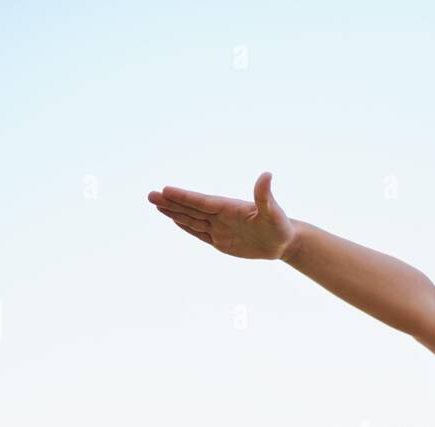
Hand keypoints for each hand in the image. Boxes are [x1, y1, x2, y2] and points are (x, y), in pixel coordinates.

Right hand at [147, 172, 296, 260]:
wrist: (284, 242)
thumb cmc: (281, 226)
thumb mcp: (273, 212)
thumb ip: (265, 196)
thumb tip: (267, 175)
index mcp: (229, 207)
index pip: (202, 202)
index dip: (184, 197)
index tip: (166, 190)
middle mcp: (221, 216)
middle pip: (191, 209)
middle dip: (170, 202)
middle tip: (150, 195)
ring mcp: (219, 228)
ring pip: (192, 219)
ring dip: (174, 212)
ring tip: (156, 204)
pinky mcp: (221, 241)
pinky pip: (199, 232)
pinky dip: (186, 226)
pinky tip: (174, 220)